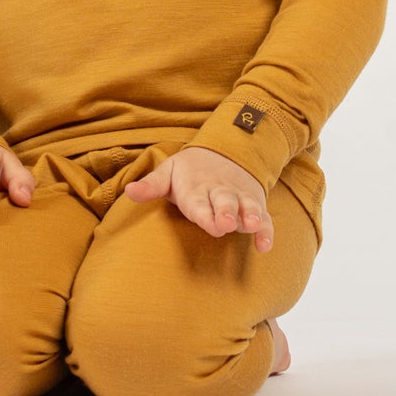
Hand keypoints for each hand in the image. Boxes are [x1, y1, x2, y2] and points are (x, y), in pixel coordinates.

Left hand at [123, 146, 274, 251]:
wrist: (224, 150)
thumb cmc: (189, 171)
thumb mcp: (169, 172)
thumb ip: (151, 185)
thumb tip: (128, 191)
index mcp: (196, 188)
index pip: (199, 202)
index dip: (205, 214)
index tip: (210, 224)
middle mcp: (219, 193)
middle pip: (224, 203)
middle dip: (227, 213)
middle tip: (227, 224)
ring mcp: (238, 199)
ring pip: (246, 208)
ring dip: (251, 217)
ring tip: (254, 226)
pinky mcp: (252, 204)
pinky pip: (263, 217)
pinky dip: (266, 230)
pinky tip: (265, 245)